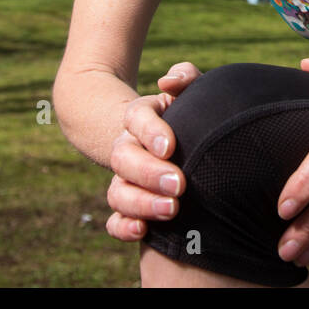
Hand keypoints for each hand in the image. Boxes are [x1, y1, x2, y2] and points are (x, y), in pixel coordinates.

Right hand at [105, 62, 201, 241]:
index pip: (136, 117)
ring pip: (117, 191)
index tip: (171, 146)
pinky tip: (142, 231)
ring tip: (173, 209)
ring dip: (141, 203)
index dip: (150, 131)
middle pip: (124, 157)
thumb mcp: (193, 91)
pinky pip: (115, 220)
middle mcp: (129, 147)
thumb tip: (168, 83)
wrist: (183, 143)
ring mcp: (126, 178)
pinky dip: (123, 227)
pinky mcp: (129, 206)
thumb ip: (185, 77)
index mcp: (142, 116)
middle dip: (150, 173)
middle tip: (179, 184)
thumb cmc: (193, 113)